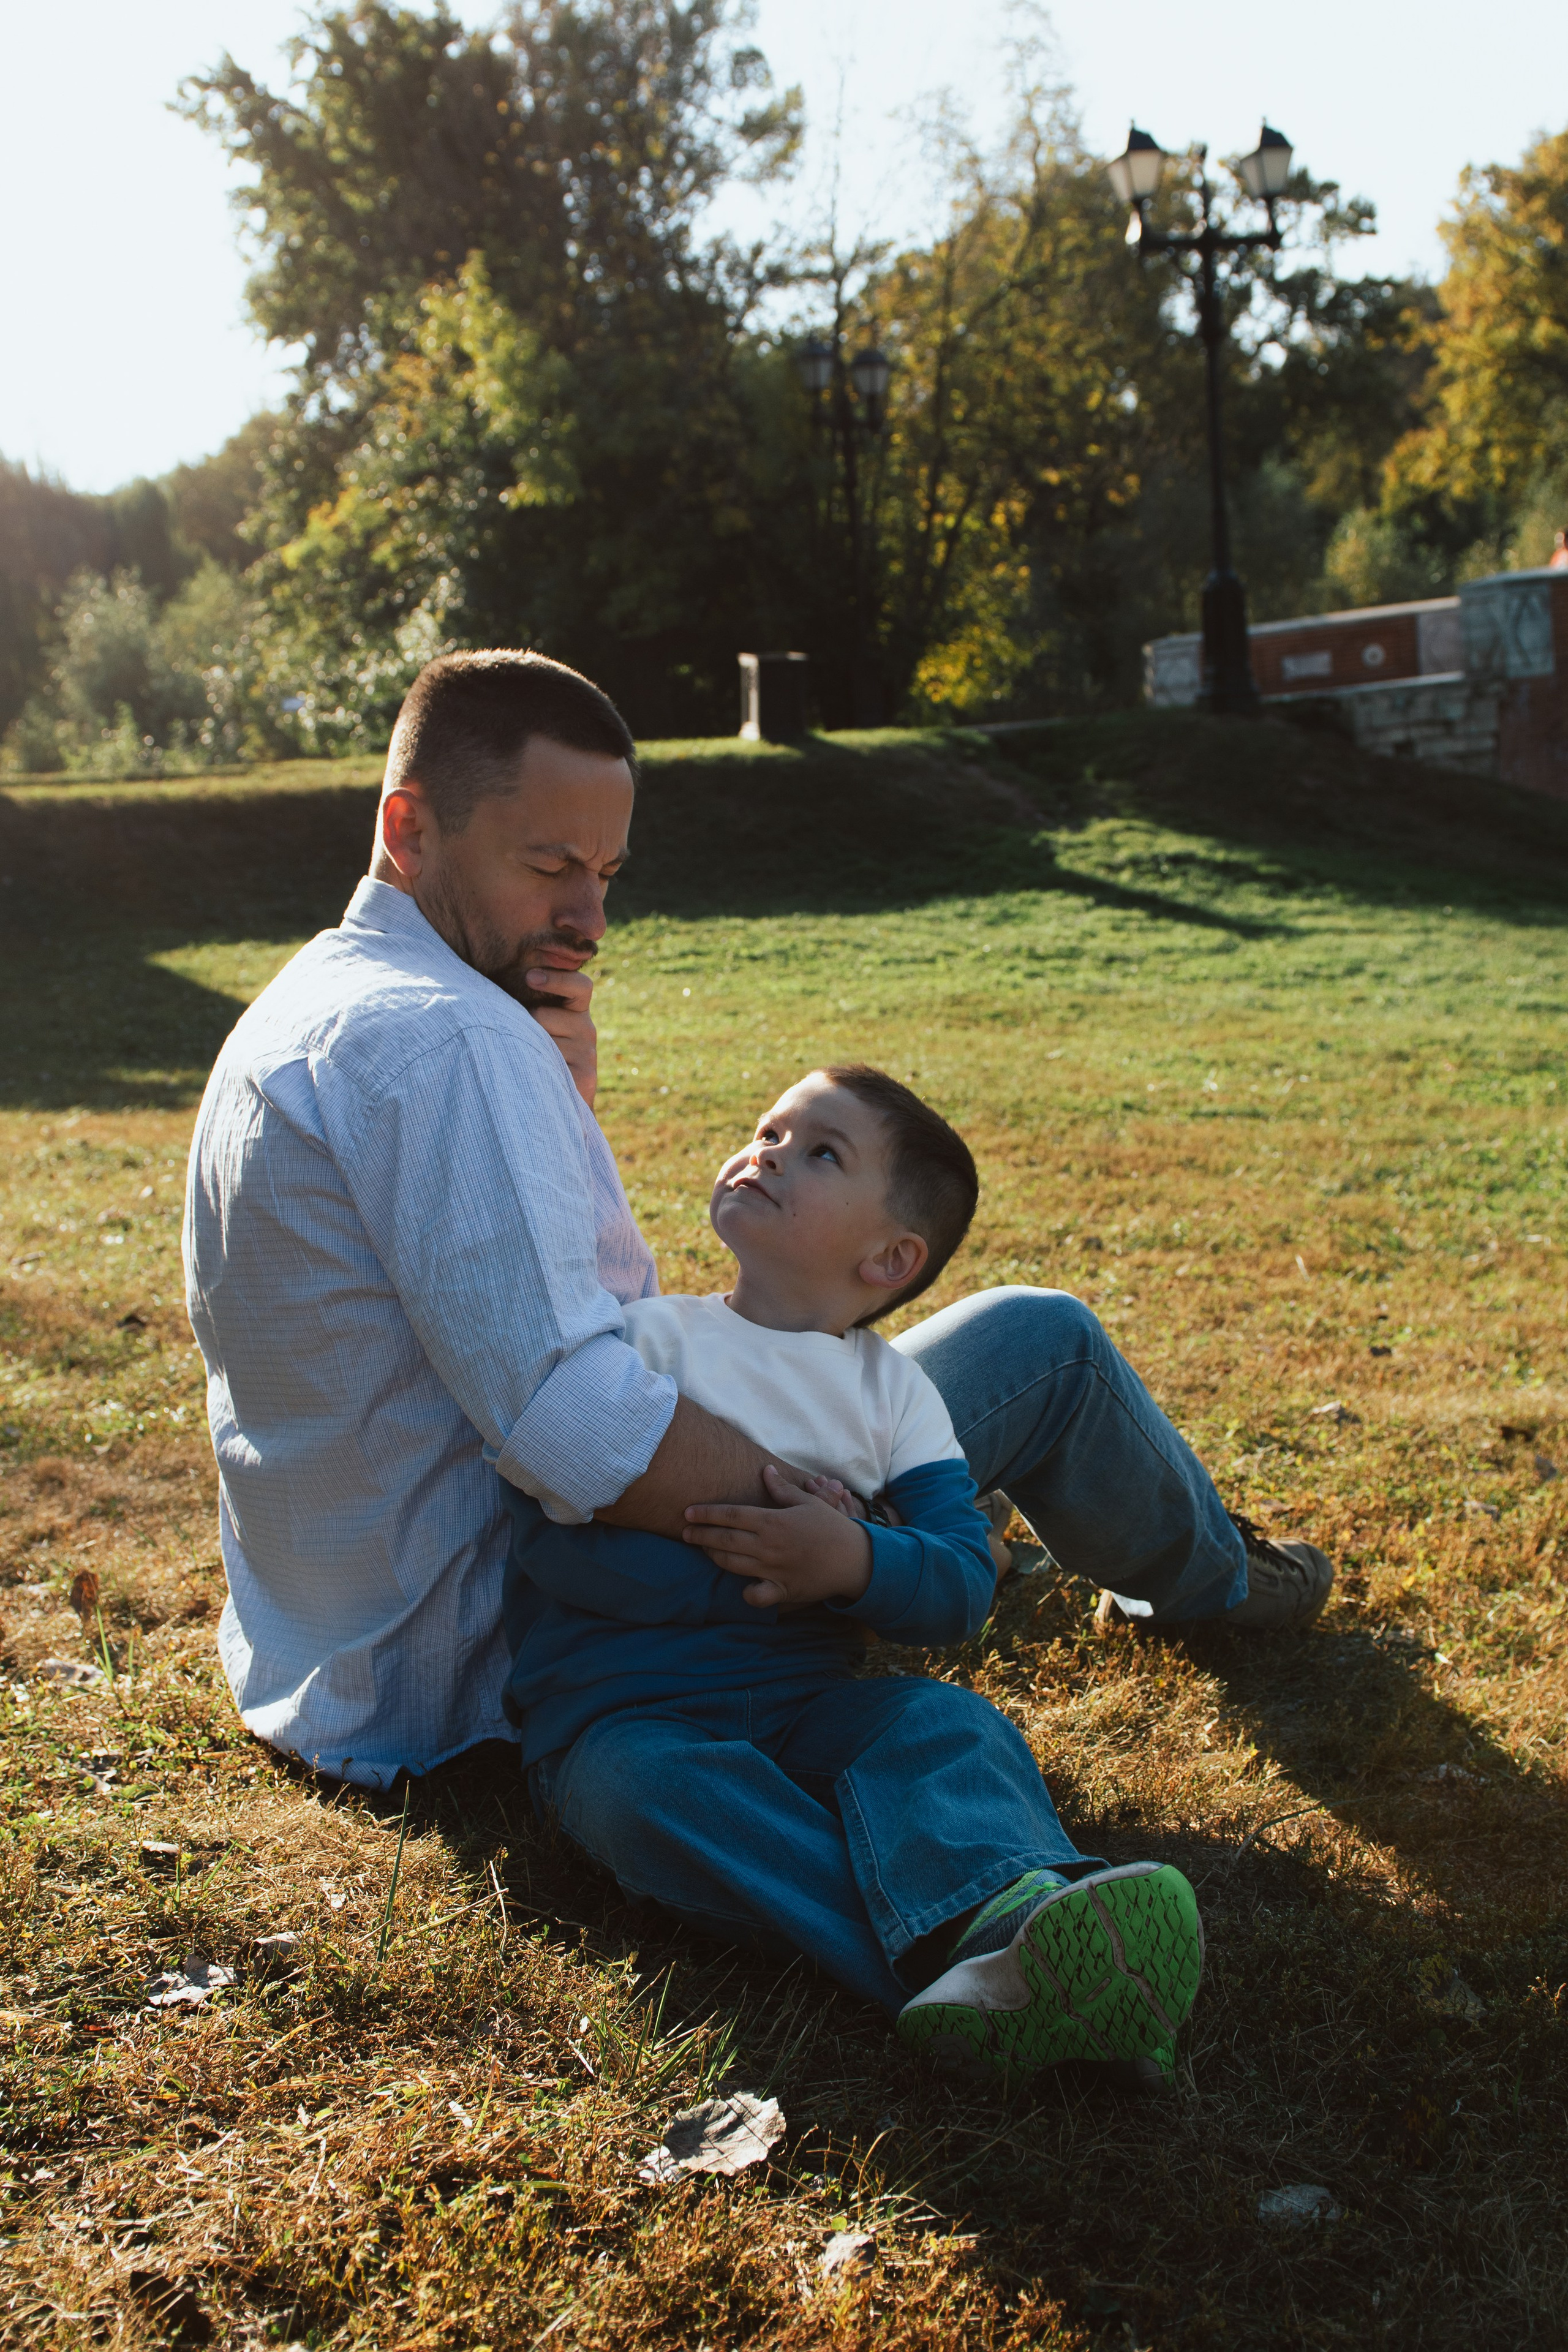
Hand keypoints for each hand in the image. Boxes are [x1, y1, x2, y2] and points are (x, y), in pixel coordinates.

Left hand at [525, 965, 596, 1106]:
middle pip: (543, 1014)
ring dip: (527, 1049)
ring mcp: (588, 1053)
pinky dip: (535, 1067)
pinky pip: (548, 1063)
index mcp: (577, 1011)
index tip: (530, 977)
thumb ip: (531, 1005)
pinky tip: (536, 1075)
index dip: (557, 979)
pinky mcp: (586, 1075)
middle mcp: (587, 1029)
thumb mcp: (535, 1025)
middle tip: (526, 1042)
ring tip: (531, 1062)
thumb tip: (502, 985)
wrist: (556, 1104)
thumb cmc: (535, 1056)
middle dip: (526, 1025)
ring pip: (541, 1040)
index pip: (580, 986)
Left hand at [684, 1462, 872, 1609]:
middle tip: (684, 1533)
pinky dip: (745, 1592)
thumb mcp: (808, 1503)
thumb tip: (765, 1470)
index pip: (731, 1515)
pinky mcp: (782, 1590)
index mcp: (773, 1521)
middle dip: (700, 1536)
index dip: (706, 1514)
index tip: (687, 1513)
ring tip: (704, 1550)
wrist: (855, 1559)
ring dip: (713, 1557)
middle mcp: (768, 1546)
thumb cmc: (831, 1527)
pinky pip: (755, 1596)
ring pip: (733, 1565)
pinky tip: (742, 1585)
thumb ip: (782, 1489)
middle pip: (724, 1541)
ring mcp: (773, 1570)